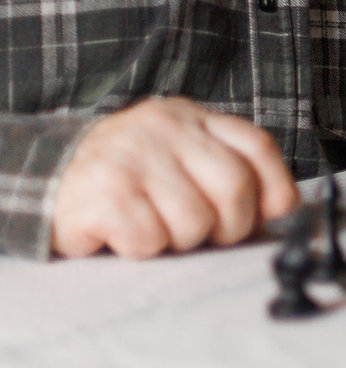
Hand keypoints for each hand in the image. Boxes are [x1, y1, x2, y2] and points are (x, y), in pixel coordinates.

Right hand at [50, 97, 299, 258]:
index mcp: (189, 118)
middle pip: (234, 186)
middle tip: (206, 235)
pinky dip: (142, 249)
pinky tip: (123, 234)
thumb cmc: (124, 178)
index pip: (255, 144)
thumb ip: (222, 170)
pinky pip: (151, 240)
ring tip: (154, 228)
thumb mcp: (176, 157)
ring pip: (195, 221)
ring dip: (179, 241)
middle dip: (230, 226)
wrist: (41, 181)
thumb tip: (282, 209)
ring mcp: (133, 157)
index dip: (277, 185)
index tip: (279, 214)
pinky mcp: (105, 193)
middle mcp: (164, 129)